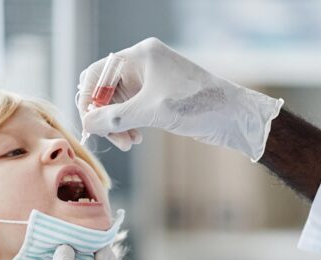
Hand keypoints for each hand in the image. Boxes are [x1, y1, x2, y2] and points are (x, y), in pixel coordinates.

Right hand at [77, 37, 283, 160]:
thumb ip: (116, 117)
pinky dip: (128, 125)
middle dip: (104, 116)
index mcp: (140, 56)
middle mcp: (142, 64)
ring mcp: (149, 81)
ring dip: (116, 125)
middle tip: (113, 138)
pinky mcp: (157, 98)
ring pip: (117, 104)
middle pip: (104, 90)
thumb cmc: (198, 105)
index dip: (88, 100)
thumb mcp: (152, 111)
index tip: (91, 125)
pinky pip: (130, 111)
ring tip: (128, 143)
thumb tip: (87, 123)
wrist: (233, 116)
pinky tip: (136, 139)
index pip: (97, 74)